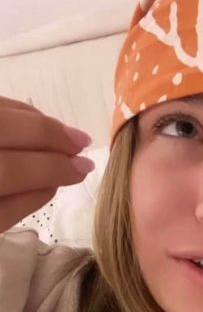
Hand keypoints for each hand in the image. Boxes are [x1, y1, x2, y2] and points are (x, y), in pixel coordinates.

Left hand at [0, 96, 93, 232]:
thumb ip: (22, 203)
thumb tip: (62, 176)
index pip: (11, 169)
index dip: (53, 167)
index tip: (85, 169)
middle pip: (6, 128)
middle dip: (51, 135)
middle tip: (82, 143)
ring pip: (0, 108)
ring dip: (37, 118)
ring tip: (64, 133)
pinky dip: (18, 109)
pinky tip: (36, 121)